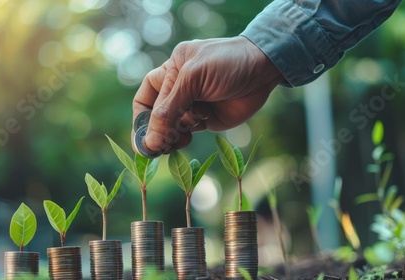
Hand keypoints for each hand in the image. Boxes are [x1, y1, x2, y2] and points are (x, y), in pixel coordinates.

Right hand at [132, 36, 283, 153]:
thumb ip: (169, 111)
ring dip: (173, 134)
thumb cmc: (227, 64)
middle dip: (157, 132)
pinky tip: (200, 123)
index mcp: (169, 71)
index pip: (144, 100)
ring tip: (181, 136)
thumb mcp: (193, 80)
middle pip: (156, 118)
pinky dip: (187, 134)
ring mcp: (192, 105)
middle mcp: (178, 89)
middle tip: (160, 147)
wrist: (264, 70)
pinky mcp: (206, 119)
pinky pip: (187, 132)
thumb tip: (150, 143)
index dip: (140, 120)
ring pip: (171, 128)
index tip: (141, 142)